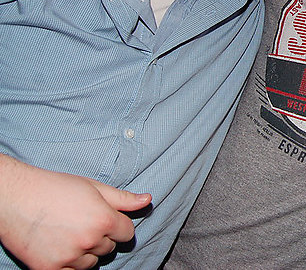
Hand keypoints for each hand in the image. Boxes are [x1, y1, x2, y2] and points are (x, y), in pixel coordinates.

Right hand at [0, 156, 151, 269]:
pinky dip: (69, 264)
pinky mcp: (49, 269)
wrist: (14, 198)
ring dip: (86, 252)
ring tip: (69, 232)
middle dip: (101, 236)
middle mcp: (89, 241)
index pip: (127, 233)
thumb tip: (148, 200)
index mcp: (103, 219)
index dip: (119, 224)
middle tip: (82, 221)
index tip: (105, 218)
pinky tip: (60, 246)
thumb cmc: (54, 188)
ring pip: (92, 262)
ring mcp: (69, 257)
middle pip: (109, 247)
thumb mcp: (93, 187)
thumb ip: (123, 198)